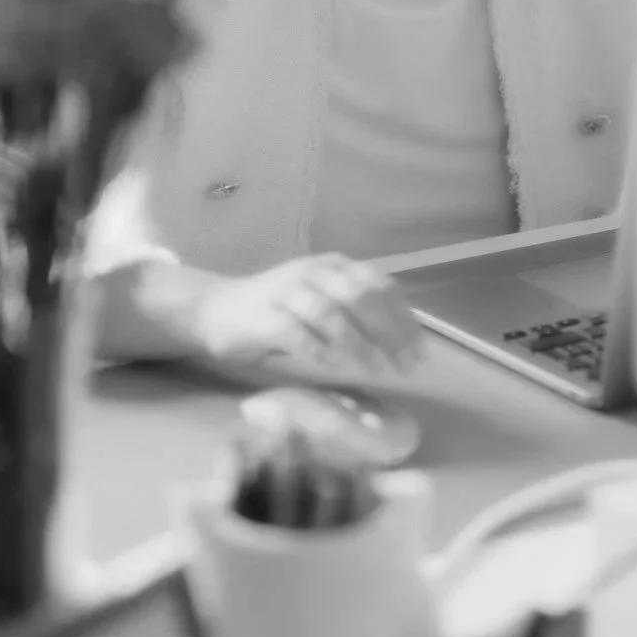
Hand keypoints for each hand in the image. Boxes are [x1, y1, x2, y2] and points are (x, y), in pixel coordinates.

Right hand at [193, 255, 427, 379]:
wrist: (216, 310)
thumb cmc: (280, 312)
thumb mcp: (323, 302)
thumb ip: (357, 314)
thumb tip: (402, 345)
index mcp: (334, 266)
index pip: (380, 286)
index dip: (403, 320)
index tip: (419, 354)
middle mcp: (312, 272)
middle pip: (360, 296)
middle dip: (388, 333)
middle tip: (402, 367)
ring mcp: (285, 291)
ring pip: (329, 313)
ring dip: (357, 343)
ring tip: (374, 369)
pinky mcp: (261, 316)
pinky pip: (293, 332)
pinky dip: (316, 349)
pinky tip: (332, 366)